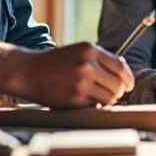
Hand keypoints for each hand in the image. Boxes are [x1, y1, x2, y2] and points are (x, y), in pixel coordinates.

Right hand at [11, 42, 134, 107]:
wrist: (27, 71)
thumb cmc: (54, 63)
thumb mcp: (77, 51)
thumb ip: (99, 59)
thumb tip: (124, 69)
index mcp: (90, 50)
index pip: (121, 66)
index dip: (128, 78)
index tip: (129, 85)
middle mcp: (87, 64)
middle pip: (118, 84)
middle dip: (118, 91)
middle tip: (113, 93)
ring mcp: (80, 82)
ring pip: (109, 97)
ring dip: (107, 99)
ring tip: (97, 96)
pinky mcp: (74, 98)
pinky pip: (94, 105)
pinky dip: (92, 104)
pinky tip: (82, 98)